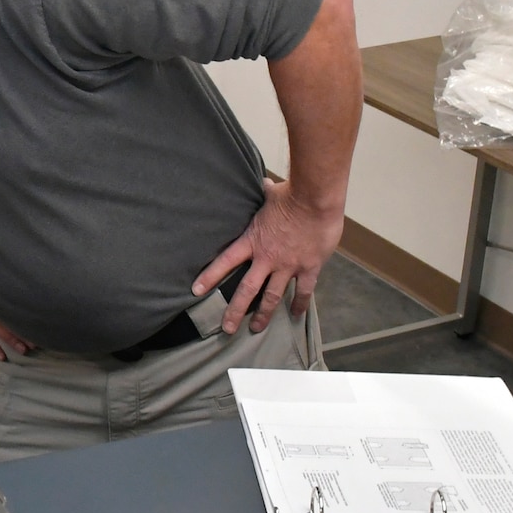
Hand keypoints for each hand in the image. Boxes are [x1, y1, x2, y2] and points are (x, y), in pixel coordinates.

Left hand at [193, 179, 343, 333]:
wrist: (316, 199)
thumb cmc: (292, 194)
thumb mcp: (271, 194)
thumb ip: (264, 194)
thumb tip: (263, 183)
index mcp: (253, 241)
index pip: (225, 261)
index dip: (210, 277)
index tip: (196, 291)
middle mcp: (267, 258)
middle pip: (246, 289)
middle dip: (235, 310)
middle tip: (226, 328)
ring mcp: (288, 265)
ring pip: (272, 296)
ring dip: (263, 314)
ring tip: (256, 329)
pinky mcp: (309, 267)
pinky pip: (303, 291)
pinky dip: (299, 304)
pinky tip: (295, 316)